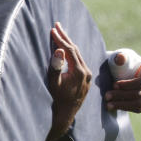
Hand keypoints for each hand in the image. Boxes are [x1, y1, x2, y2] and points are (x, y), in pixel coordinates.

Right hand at [46, 22, 91, 140]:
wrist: (65, 115)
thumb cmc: (56, 100)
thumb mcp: (53, 83)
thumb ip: (56, 66)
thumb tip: (59, 50)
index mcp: (79, 72)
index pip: (70, 50)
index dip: (60, 39)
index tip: (52, 29)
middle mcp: (86, 72)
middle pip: (76, 50)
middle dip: (65, 37)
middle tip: (57, 25)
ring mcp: (87, 76)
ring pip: (78, 55)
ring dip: (69, 44)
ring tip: (61, 34)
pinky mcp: (86, 79)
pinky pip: (79, 61)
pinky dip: (72, 53)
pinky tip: (67, 50)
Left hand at [104, 55, 140, 112]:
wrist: (128, 72)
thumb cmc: (125, 64)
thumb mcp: (122, 57)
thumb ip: (120, 57)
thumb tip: (120, 58)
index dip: (127, 85)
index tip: (113, 85)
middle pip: (139, 94)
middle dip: (121, 95)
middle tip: (107, 96)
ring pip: (139, 103)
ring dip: (122, 105)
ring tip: (108, 104)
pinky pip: (138, 109)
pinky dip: (125, 108)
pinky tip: (114, 106)